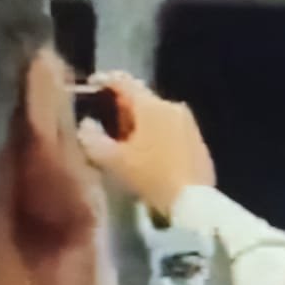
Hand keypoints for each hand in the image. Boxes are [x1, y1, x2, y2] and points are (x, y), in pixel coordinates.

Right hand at [77, 72, 215, 217]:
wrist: (194, 203)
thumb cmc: (151, 176)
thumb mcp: (112, 160)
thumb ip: (91, 138)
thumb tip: (86, 124)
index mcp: (152, 105)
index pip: (122, 81)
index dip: (103, 81)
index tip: (90, 87)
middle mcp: (173, 107)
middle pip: (141, 99)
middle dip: (121, 109)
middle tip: (104, 124)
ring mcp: (190, 124)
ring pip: (157, 116)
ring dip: (139, 124)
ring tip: (124, 143)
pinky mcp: (199, 142)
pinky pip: (171, 130)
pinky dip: (156, 136)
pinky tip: (147, 155)